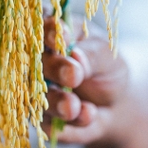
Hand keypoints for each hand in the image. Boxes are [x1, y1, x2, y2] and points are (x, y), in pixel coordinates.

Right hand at [41, 16, 128, 144]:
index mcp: (52, 31)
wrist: (115, 105)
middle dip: (54, 67)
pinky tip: (88, 116)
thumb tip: (75, 55)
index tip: (61, 39)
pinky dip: (67, 123)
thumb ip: (92, 54)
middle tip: (74, 75)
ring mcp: (33, 89)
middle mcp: (35, 59)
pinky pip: (45, 123)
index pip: (41, 24)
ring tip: (77, 107)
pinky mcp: (40, 117)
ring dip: (56, 101)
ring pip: (34, 95)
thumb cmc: (108, 69)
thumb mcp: (108, 56)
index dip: (47, 31)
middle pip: (31, 60)